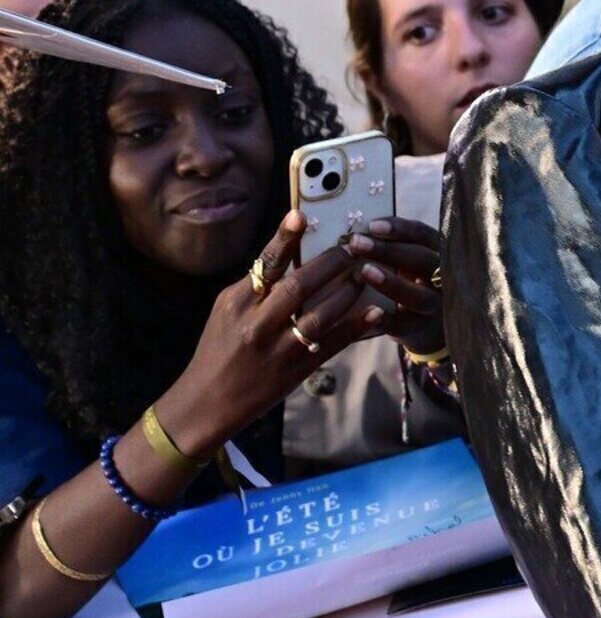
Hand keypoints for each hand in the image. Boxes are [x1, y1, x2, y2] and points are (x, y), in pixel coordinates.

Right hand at [155, 212, 399, 459]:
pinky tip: (375, 313)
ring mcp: (278, 350)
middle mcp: (256, 325)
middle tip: (352, 247)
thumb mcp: (226, 312)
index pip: (263, 266)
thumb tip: (288, 255)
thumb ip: (255, 287)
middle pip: (298, 287)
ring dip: (347, 292)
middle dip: (329, 263)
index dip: (283, 239)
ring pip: (320, 315)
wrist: (208, 402)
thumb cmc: (218, 350)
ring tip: (366, 274)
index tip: (300, 216)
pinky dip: (355, 327)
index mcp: (236, 304)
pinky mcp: (296, 371)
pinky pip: (332, 345)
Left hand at [347, 216, 447, 355]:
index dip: (400, 229)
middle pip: (423, 261)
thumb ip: (393, 245)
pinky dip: (387, 319)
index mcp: (440, 253)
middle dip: (389, 250)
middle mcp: (443, 279)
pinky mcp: (420, 330)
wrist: (430, 326)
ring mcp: (434, 306)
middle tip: (356, 242)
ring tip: (363, 272)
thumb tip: (357, 231)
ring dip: (391, 283)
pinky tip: (370, 310)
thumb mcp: (412, 260)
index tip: (371, 225)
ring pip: (418, 296)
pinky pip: (403, 325)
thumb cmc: (413, 282)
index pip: (424, 235)